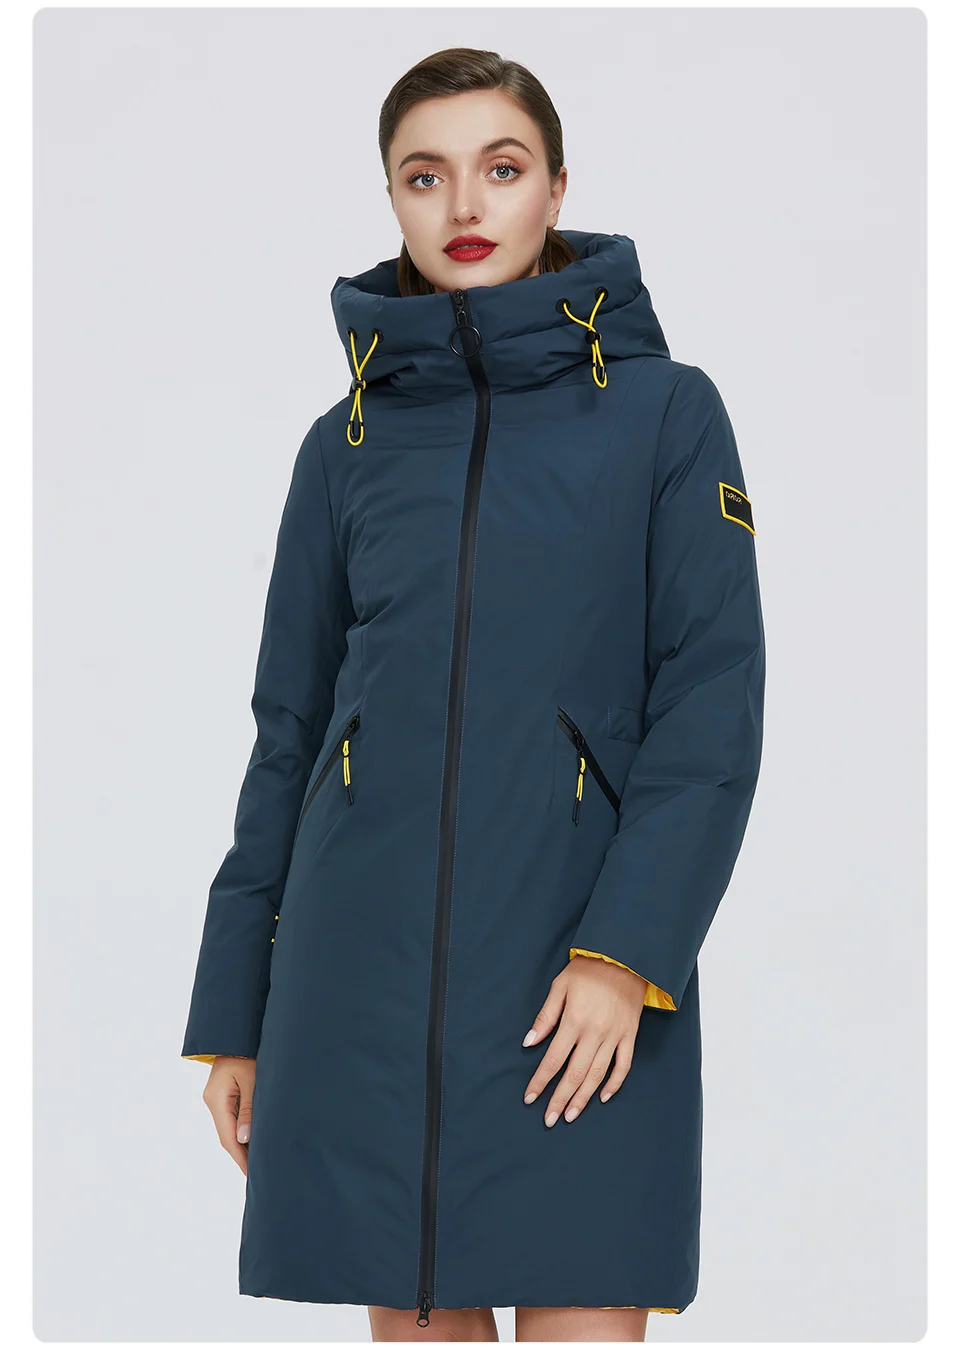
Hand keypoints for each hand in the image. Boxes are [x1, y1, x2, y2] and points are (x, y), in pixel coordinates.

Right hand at [202, 1056, 256, 1174]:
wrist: (237, 1032)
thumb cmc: (247, 1052)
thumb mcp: (252, 1079)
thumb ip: (249, 1109)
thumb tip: (244, 1139)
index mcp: (216, 1099)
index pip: (228, 1138)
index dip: (240, 1157)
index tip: (251, 1174)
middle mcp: (212, 1101)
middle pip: (226, 1136)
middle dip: (240, 1155)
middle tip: (256, 1174)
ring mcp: (216, 1098)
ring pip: (228, 1128)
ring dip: (241, 1144)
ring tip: (257, 1161)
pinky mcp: (223, 1094)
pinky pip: (231, 1118)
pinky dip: (241, 1131)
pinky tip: (253, 1140)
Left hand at [522, 955, 647, 1125]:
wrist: (625, 958)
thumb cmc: (588, 970)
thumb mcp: (560, 986)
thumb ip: (545, 1016)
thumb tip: (529, 1042)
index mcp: (574, 1021)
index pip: (554, 1059)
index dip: (541, 1081)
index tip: (530, 1098)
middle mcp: (595, 1033)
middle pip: (574, 1074)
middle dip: (559, 1099)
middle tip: (548, 1120)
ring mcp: (614, 1037)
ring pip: (597, 1075)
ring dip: (583, 1098)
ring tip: (570, 1115)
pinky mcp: (629, 1036)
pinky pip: (623, 1065)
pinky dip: (614, 1084)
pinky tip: (603, 1097)